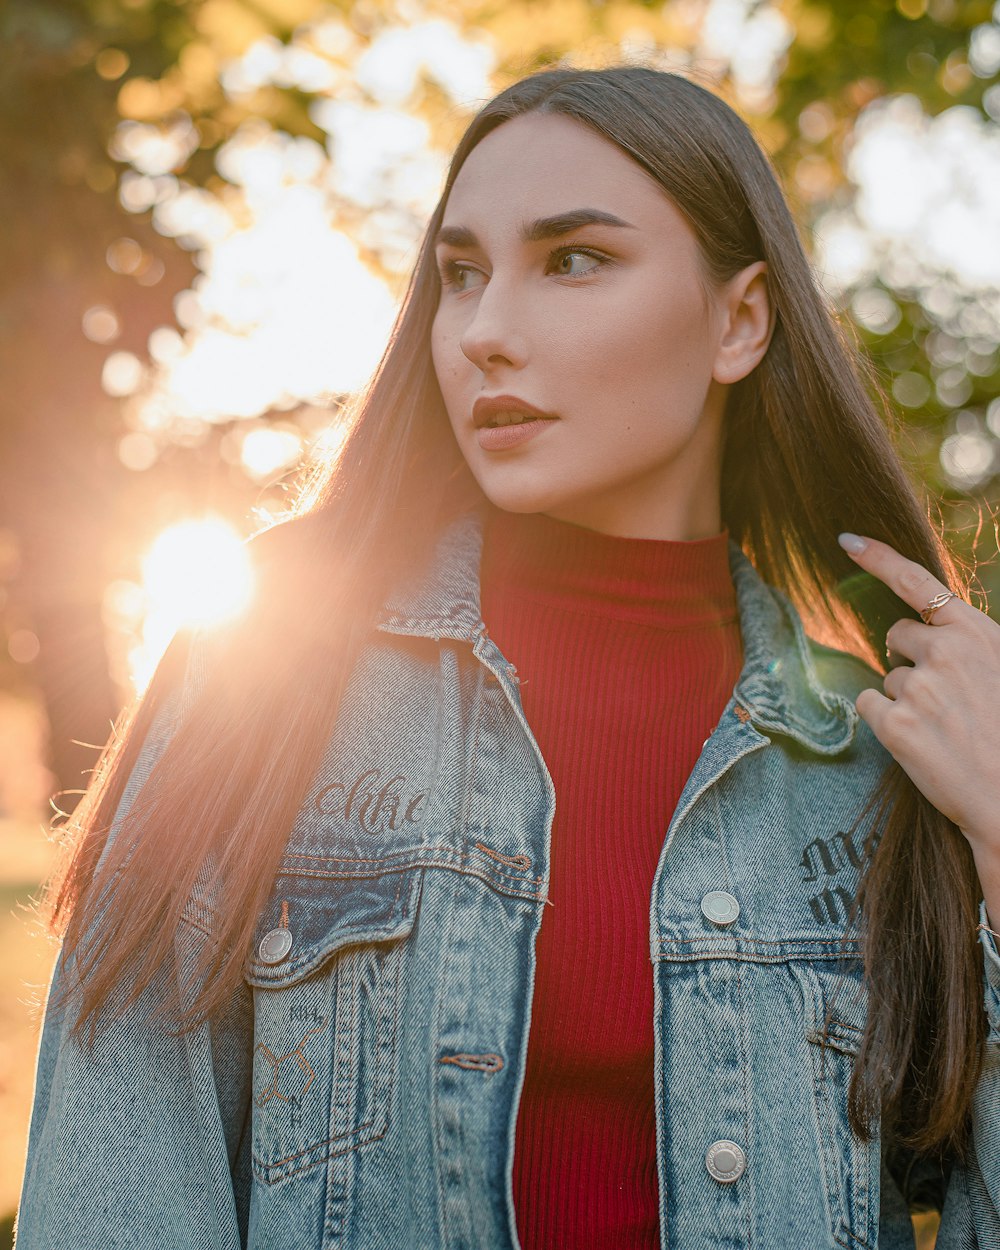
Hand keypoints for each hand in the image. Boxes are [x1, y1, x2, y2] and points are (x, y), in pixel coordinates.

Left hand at [838, 533, 999, 922]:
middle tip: (942, 698)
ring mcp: (918, 688)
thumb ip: (967, 646)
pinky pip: (869, 707)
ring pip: (887, 679)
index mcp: (977, 634)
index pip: (919, 582)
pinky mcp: (896, 725)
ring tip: (945, 729)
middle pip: (896, 638)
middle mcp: (946, 652)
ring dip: (905, 699)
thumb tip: (925, 636)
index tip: (846, 540)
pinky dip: (885, 723)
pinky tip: (920, 742)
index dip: (878, 557)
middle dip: (910, 660)